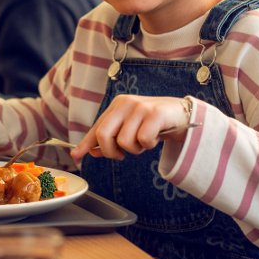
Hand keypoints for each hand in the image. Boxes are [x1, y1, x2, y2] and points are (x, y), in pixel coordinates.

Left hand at [70, 95, 188, 161]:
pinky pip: (143, 140)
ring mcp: (140, 107)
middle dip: (110, 152)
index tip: (76, 155)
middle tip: (121, 155)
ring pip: (124, 142)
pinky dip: (149, 145)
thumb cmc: (153, 123)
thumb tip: (89, 152)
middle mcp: (125, 103)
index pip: (96, 128)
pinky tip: (155, 138)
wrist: (182, 114)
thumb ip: (110, 138)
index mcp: (116, 105)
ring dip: (135, 149)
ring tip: (144, 141)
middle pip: (104, 136)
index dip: (86, 144)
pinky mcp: (155, 114)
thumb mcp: (129, 128)